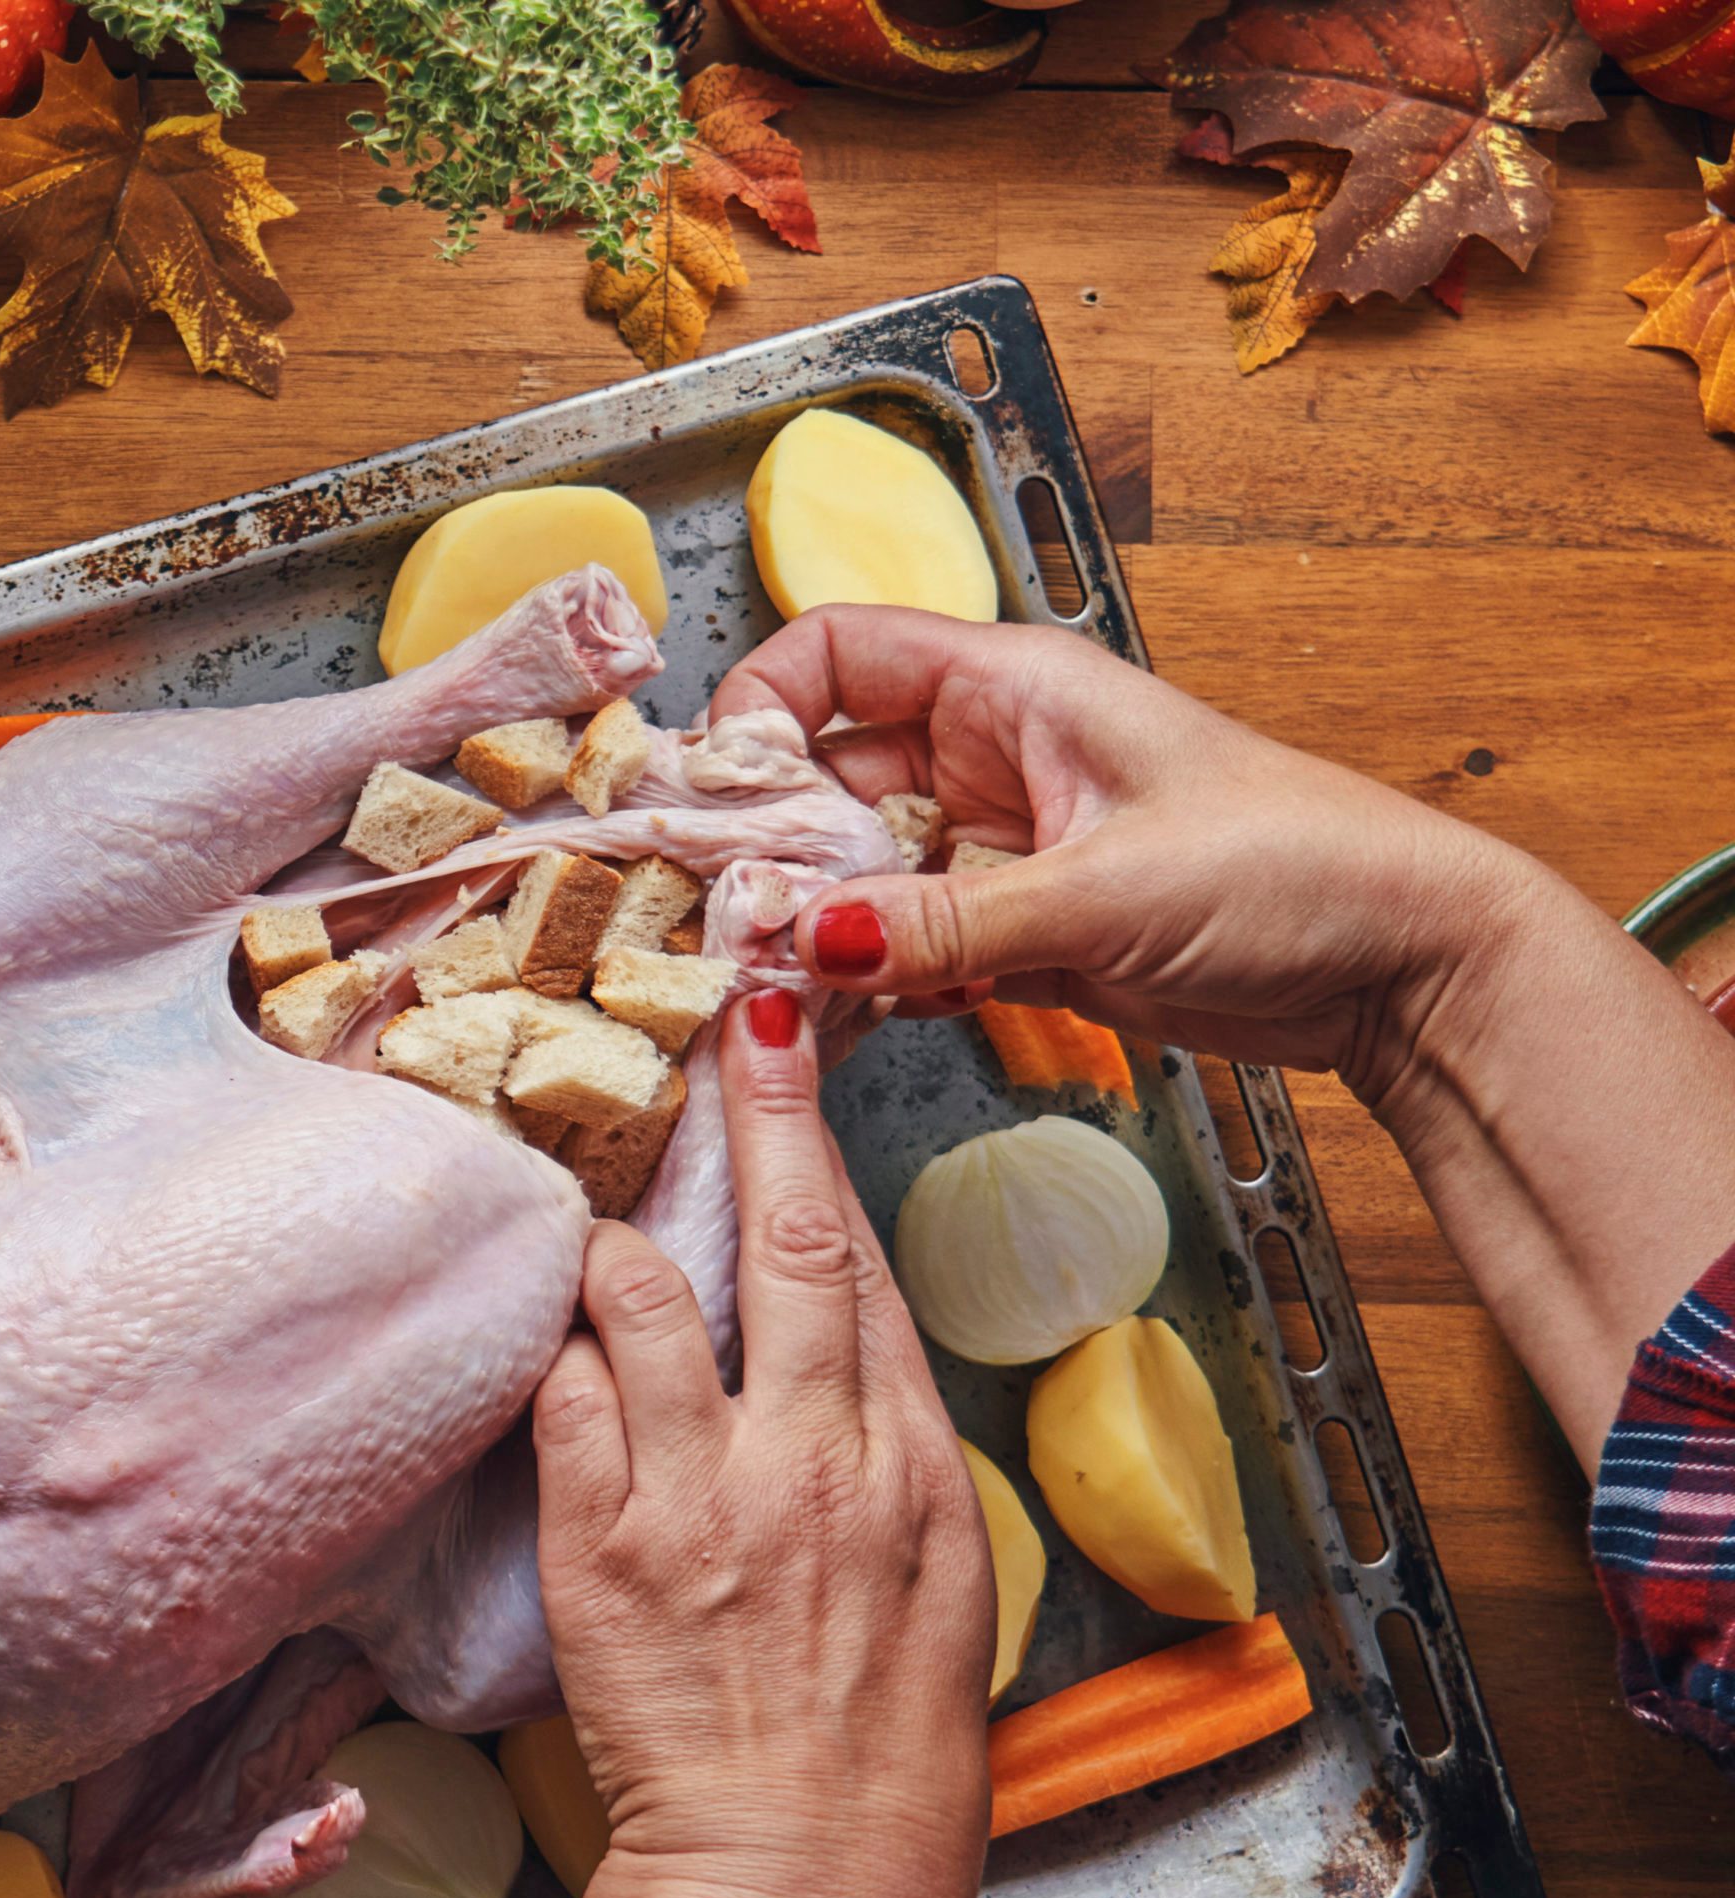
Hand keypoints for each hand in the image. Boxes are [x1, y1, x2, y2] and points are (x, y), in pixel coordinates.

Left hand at [532, 985, 993, 1897]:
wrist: (804, 1876)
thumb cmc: (881, 1750)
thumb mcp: (937, 1584)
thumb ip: (887, 1455)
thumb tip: (842, 1356)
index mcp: (912, 1464)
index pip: (865, 1266)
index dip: (824, 1148)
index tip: (795, 1056)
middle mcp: (817, 1459)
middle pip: (784, 1241)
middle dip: (757, 1109)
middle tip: (735, 1017)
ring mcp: (705, 1498)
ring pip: (641, 1299)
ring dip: (604, 1246)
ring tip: (582, 1239)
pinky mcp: (605, 1549)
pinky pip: (562, 1399)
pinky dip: (549, 1357)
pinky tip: (541, 1352)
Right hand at [713, 606, 1547, 1107]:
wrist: (1399, 966)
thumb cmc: (1295, 870)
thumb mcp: (1103, 892)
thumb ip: (947, 920)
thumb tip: (807, 941)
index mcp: (1011, 688)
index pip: (833, 655)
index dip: (758, 712)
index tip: (717, 799)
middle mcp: (989, 757)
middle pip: (824, 778)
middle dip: (767, 850)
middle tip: (723, 928)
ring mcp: (999, 849)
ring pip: (857, 874)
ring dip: (811, 932)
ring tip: (767, 991)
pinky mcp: (1016, 934)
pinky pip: (906, 949)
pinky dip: (867, 986)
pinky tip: (834, 1024)